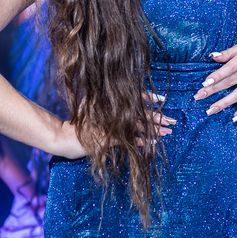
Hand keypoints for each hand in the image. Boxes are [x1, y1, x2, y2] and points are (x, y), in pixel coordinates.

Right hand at [51, 99, 174, 158]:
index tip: (163, 98)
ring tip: (168, 132)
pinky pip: (127, 140)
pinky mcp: (107, 140)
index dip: (149, 97)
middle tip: (173, 120)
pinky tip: (152, 142)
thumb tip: (122, 95)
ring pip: (137, 127)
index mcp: (109, 102)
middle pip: (139, 113)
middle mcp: (111, 112)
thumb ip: (105, 100)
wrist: (63, 136)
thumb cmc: (78, 122)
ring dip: (153, 130)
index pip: (132, 96)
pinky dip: (140, 141)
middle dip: (158, 116)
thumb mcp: (91, 105)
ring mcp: (110, 126)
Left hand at [194, 38, 236, 121]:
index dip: (217, 76)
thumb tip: (213, 56)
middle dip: (214, 90)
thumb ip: (227, 53)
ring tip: (211, 110)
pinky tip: (234, 117)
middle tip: (199, 96)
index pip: (230, 68)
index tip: (205, 83)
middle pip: (231, 82)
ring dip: (224, 103)